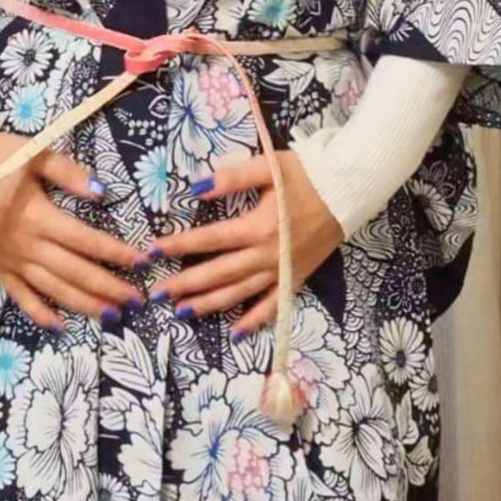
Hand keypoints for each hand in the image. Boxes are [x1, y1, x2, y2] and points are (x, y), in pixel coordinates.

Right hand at [0, 132, 148, 331]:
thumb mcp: (33, 152)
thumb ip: (69, 172)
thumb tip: (104, 193)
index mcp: (35, 215)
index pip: (84, 240)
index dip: (115, 253)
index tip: (141, 261)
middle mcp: (24, 244)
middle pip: (73, 272)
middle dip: (107, 287)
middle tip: (136, 300)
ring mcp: (8, 261)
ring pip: (52, 290)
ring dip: (84, 304)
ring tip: (112, 315)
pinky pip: (20, 297)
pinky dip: (40, 314)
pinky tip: (60, 325)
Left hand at [143, 151, 344, 337]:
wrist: (348, 192)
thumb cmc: (306, 175)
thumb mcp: (268, 167)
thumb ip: (232, 178)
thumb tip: (197, 188)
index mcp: (257, 227)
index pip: (209, 240)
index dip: (178, 246)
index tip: (152, 252)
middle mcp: (266, 255)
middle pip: (218, 274)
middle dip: (184, 284)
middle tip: (155, 293)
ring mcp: (281, 271)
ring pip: (239, 294)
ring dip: (208, 305)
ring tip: (181, 312)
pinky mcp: (295, 279)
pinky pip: (272, 306)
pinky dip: (254, 320)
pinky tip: (235, 332)